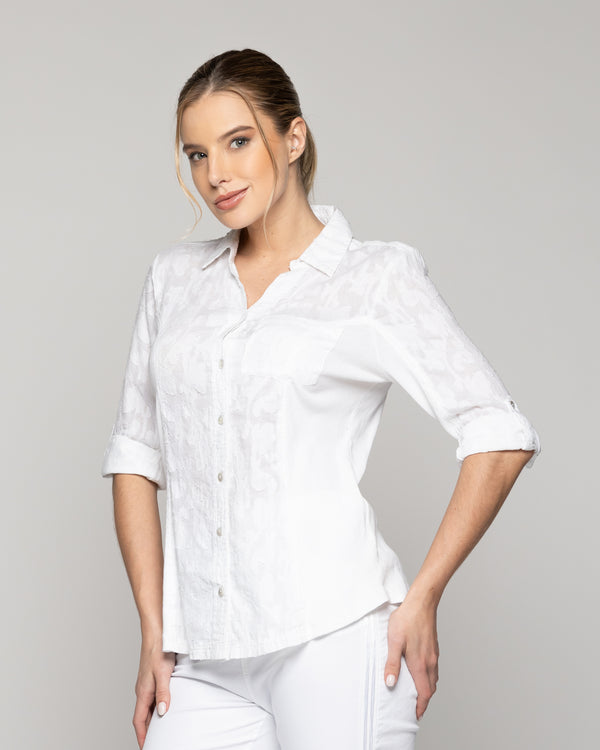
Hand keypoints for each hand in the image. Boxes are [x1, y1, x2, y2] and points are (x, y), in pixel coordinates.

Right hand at [133, 639, 175, 747]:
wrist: (156, 633)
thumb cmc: (159, 650)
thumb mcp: (163, 673)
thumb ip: (163, 692)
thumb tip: (162, 712)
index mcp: (143, 692)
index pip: (139, 721)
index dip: (142, 736)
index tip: (146, 747)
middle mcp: (142, 690)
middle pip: (142, 716)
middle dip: (147, 731)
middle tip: (155, 742)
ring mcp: (146, 684)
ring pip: (147, 707)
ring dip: (151, 719)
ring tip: (160, 730)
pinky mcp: (151, 677)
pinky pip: (151, 698)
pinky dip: (155, 707)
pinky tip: (163, 706)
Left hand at [383, 596, 439, 720]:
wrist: (422, 602)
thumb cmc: (407, 619)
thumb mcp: (394, 641)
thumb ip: (392, 663)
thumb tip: (390, 683)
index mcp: (420, 664)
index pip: (424, 693)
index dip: (420, 707)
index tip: (414, 714)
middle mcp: (430, 662)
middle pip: (430, 689)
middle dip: (423, 700)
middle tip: (413, 707)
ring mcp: (434, 655)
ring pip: (433, 679)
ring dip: (426, 689)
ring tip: (415, 692)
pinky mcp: (433, 647)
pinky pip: (433, 668)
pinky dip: (428, 677)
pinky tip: (419, 671)